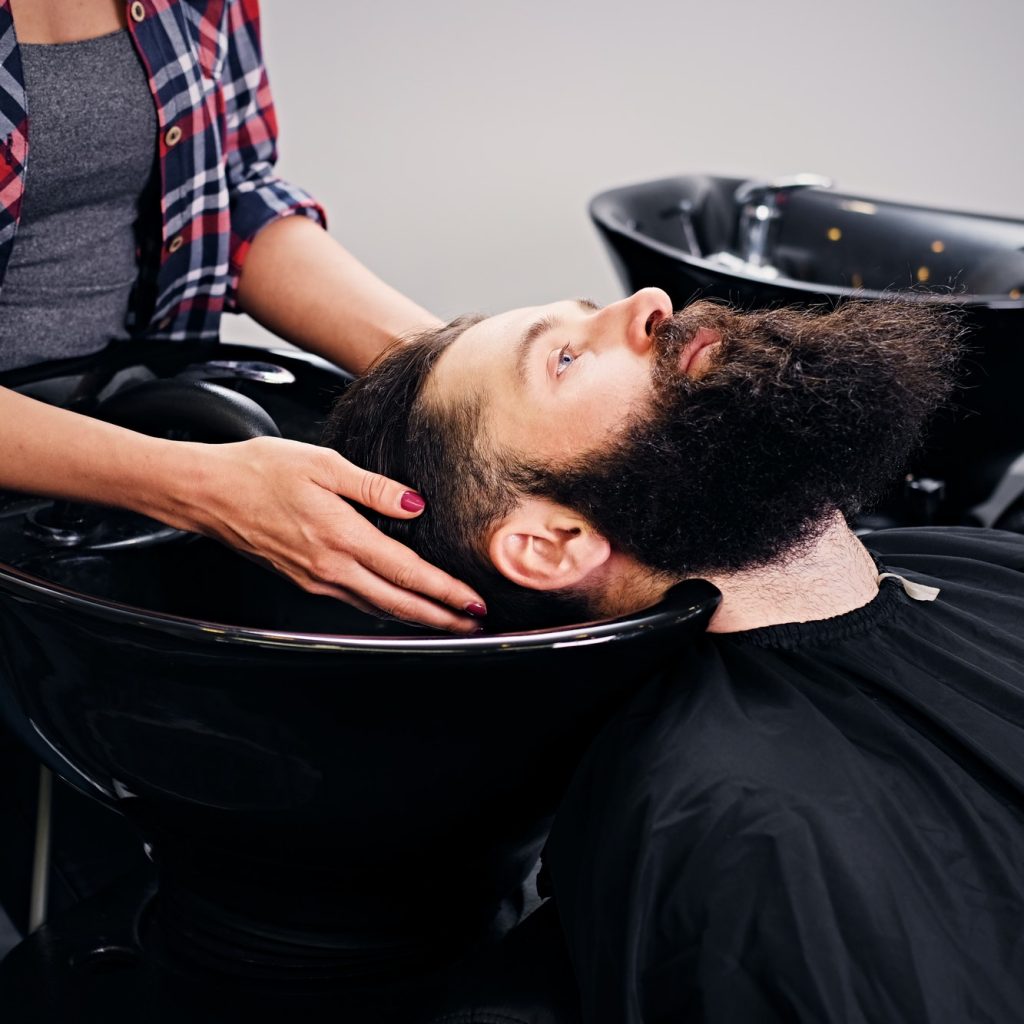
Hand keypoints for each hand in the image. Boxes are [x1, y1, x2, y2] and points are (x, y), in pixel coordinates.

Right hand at [179, 436, 486, 632]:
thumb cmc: (259, 471)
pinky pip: (355, 602)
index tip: (473, 602)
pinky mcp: (304, 580)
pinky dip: (385, 609)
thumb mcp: (322, 465)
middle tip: (473, 625)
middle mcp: (330, 568)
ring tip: (446, 620)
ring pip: (377, 608)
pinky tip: (398, 604)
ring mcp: (316, 580)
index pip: (407, 573)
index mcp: (341, 537)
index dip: (445, 591)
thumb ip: (374, 488)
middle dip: (440, 617)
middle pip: (398, 603)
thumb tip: (415, 505)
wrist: (207, 493)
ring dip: (415, 617)